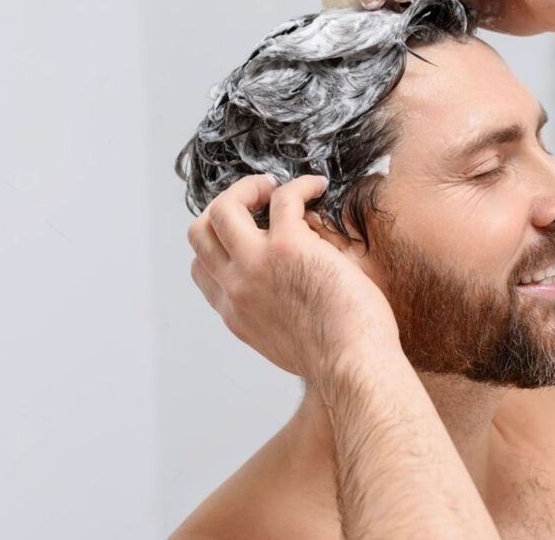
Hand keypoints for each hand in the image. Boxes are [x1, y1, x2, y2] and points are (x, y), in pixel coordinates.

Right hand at [186, 173, 399, 381]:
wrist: (354, 368)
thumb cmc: (339, 357)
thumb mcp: (286, 341)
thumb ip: (273, 314)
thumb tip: (289, 284)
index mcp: (235, 312)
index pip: (202, 267)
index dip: (220, 241)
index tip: (251, 230)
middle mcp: (236, 288)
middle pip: (200, 231)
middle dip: (226, 207)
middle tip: (258, 201)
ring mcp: (257, 265)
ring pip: (223, 208)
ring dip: (249, 188)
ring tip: (276, 189)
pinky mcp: (289, 246)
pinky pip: (283, 197)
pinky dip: (300, 185)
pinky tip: (318, 187)